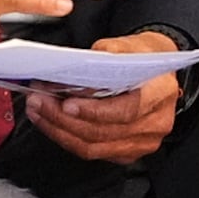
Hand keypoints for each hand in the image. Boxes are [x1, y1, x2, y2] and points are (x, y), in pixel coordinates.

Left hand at [23, 32, 181, 165]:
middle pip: (104, 131)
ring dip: (59, 129)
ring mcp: (142, 142)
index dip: (94, 111)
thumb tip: (72, 70)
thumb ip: (103, 56)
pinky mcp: (127, 152)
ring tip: (38, 110)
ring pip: (93, 147)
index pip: (126, 110)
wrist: (156, 71)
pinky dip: (66, 138)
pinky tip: (50, 122)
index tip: (66, 103)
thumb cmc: (143, 57)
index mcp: (160, 93)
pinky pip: (92, 151)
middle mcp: (155, 123)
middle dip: (64, 118)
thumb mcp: (128, 45)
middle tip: (39, 101)